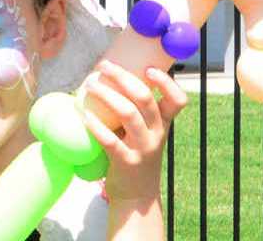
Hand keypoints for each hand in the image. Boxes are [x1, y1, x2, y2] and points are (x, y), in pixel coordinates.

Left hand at [82, 61, 186, 202]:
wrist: (137, 196)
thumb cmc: (135, 155)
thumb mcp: (144, 134)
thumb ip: (136, 112)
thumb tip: (109, 81)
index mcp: (163, 124)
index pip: (177, 101)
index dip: (166, 82)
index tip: (149, 68)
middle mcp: (157, 134)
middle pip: (145, 98)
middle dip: (123, 77)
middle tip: (103, 66)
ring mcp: (143, 148)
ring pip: (128, 114)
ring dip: (106, 95)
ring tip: (89, 86)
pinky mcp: (127, 162)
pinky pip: (111, 141)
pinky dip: (97, 127)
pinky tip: (84, 116)